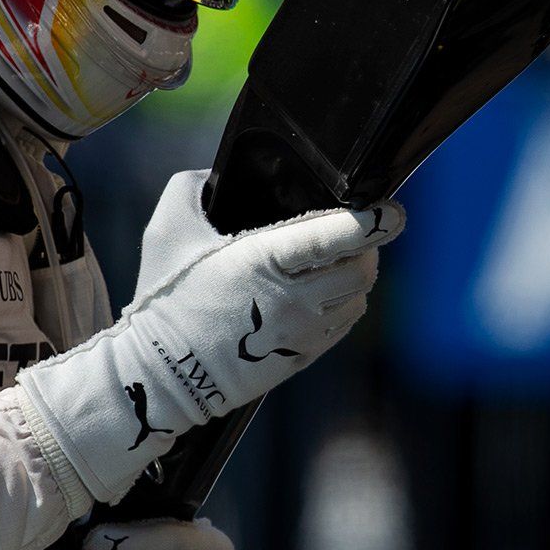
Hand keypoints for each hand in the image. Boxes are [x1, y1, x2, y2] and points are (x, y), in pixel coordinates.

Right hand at [18, 170, 404, 503]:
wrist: (160, 375)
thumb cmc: (166, 298)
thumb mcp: (167, 229)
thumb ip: (193, 187)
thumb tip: (217, 174)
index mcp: (262, 260)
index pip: (332, 238)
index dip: (370, 222)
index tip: (389, 211)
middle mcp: (291, 299)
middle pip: (361, 268)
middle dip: (365, 246)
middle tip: (355, 233)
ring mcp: (301, 332)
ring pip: (358, 295)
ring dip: (356, 274)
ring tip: (336, 261)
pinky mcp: (303, 355)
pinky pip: (344, 321)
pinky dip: (343, 301)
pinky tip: (322, 291)